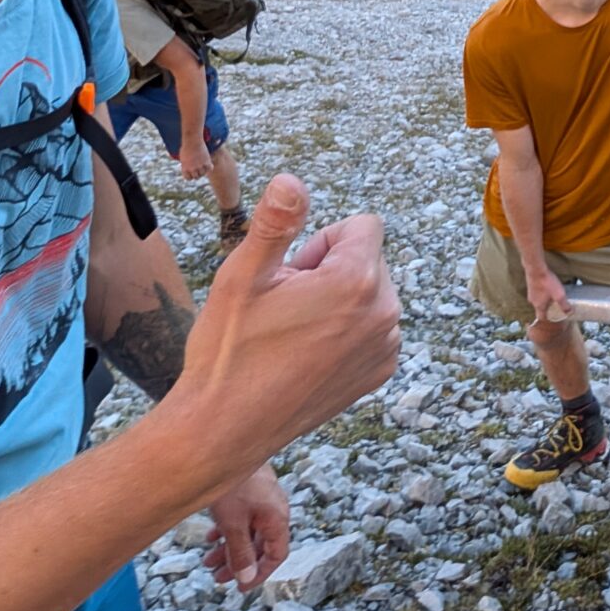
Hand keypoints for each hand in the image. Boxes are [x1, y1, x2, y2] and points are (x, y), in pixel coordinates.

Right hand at [165, 175, 402, 486]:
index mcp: (356, 282)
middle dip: (329, 270)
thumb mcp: (241, 277)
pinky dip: (346, 330)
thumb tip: (292, 180)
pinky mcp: (379, 372)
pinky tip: (306, 355)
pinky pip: (372, 327)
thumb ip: (275, 222)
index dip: (319, 243)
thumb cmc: (228, 351)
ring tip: (292, 333)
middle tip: (284, 307)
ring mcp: (386, 347)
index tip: (289, 275)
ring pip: (369, 293)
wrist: (224, 430)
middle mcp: (385, 313)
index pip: (362, 226)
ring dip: (338, 301)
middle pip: (367, 259)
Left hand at [180, 136, 213, 181]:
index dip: (190, 175)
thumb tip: (188, 168)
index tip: (192, 171)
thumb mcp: (183, 157)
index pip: (188, 178)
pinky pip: (210, 168)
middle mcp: (192, 169)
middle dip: (197, 173)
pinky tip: (208, 163)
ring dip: (203, 170)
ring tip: (203, 164)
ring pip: (203, 173)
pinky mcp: (206, 162)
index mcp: (185, 168)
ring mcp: (200, 166)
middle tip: (198, 167)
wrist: (192, 140)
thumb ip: (185, 165)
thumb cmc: (186, 146)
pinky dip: (210, 166)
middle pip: (196, 177)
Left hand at [204, 463, 289, 589]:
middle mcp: (274, 509)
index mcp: (277, 518)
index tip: (241, 587)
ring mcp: (262, 499)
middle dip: (239, 563)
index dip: (260, 574)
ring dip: (230, 549)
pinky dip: (228, 531)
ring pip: (249, 531)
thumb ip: (240, 553)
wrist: (225, 445)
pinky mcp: (251, 490)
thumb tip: (246, 580)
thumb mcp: (233, 524)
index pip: (277, 554)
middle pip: (261, 545)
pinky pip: (243, 518)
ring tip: (207, 561)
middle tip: (218, 578)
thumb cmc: (232, 483)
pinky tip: (212, 537)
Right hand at [528, 264, 571, 320]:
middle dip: (547, 307)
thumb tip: (570, 313)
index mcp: (539, 306)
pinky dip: (541, 291)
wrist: (536, 268)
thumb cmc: (547, 283)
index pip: (541, 317)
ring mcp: (530, 292)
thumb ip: (564, 305)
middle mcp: (533, 300)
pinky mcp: (530, 284)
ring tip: (552, 294)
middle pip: (539, 308)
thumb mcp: (559, 295)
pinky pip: (536, 291)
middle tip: (555, 304)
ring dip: (544, 299)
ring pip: (537, 299)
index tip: (554, 316)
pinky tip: (547, 286)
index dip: (547, 318)